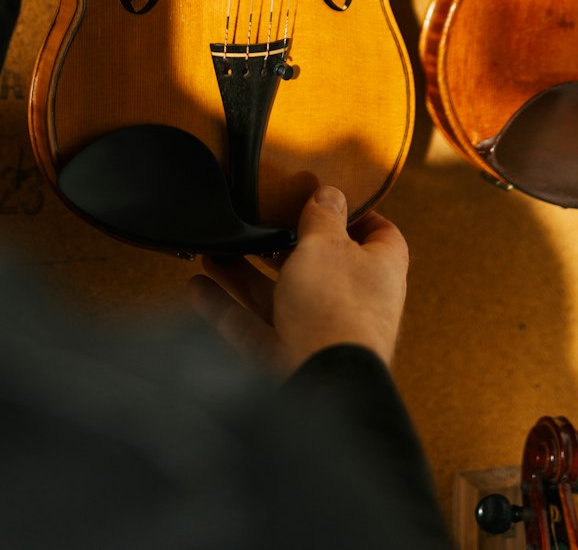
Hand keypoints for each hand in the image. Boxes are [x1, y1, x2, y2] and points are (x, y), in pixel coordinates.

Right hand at [188, 187, 407, 376]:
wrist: (322, 384)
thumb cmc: (337, 312)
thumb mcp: (326, 245)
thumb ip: (323, 216)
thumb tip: (328, 193)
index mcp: (377, 270)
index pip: (378, 235)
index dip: (356, 214)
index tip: (328, 199)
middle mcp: (351, 301)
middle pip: (316, 264)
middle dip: (282, 245)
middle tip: (255, 223)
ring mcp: (317, 330)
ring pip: (277, 295)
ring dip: (244, 273)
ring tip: (216, 250)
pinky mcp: (287, 356)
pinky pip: (252, 327)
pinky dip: (225, 308)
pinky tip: (199, 288)